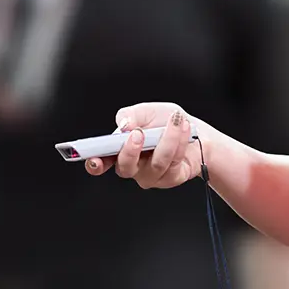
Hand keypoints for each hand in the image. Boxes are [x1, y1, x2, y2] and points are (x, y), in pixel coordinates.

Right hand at [84, 102, 200, 188]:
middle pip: (125, 167)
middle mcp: (134, 166)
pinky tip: (184, 128)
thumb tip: (123, 126)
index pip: (102, 162)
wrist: (194, 130)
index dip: (95, 164)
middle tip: (138, 133)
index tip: (94, 159)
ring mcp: (152, 175)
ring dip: (167, 138)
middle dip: (130, 151)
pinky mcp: (171, 178)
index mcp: (120, 150)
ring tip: (175, 120)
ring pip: (156, 162)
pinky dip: (180, 141)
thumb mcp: (145, 111)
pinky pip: (173, 162)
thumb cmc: (165, 122)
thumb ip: (130, 115)